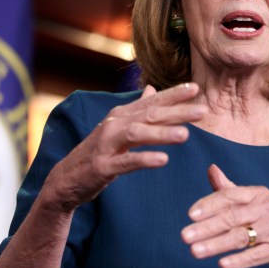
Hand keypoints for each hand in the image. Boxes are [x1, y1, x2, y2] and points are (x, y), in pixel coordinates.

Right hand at [42, 83, 206, 212]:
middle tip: (203, 110)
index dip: (174, 94)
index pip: (152, 101)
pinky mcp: (103, 166)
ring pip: (137, 134)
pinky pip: (126, 161)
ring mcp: (107, 144)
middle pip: (150, 114)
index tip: (196, 88)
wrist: (65, 179)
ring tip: (186, 135)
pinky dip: (145, 159)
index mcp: (122, 115)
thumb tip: (152, 89)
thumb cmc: (97, 152)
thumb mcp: (117, 128)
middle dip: (178, 112)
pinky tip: (163, 160)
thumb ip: (137, 109)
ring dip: (162, 133)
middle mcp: (114, 124)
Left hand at [181, 165, 268, 267]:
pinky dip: (239, 260)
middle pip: (231, 217)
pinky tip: (222, 264)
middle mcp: (266, 208)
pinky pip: (256, 256)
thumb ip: (229, 189)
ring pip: (240, 237)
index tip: (190, 214)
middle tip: (184, 236)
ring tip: (195, 251)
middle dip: (206, 227)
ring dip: (215, 245)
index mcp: (258, 194)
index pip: (230, 196)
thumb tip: (211, 168)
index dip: (209, 204)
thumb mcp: (253, 202)